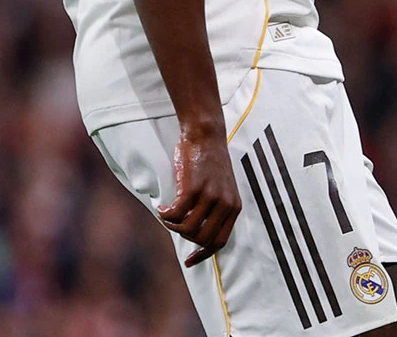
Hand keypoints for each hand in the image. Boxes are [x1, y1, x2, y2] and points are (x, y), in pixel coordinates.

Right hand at [159, 121, 240, 266]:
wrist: (206, 135)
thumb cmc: (209, 162)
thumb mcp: (221, 188)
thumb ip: (215, 209)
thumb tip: (197, 234)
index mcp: (234, 206)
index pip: (220, 242)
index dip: (203, 255)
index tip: (189, 261)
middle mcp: (225, 204)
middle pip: (203, 239)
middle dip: (185, 238)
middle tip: (175, 226)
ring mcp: (210, 196)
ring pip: (188, 229)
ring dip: (173, 226)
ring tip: (167, 214)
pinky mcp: (193, 188)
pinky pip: (176, 215)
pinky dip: (166, 215)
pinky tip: (162, 208)